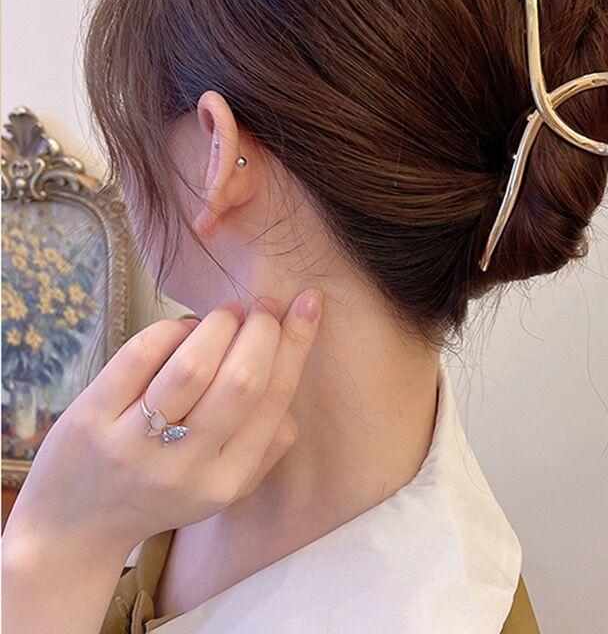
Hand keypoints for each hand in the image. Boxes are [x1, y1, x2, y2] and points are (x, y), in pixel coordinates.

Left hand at [3, 289, 322, 555]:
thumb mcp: (223, 487)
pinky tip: (183, 327)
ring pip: (192, 366)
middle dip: (262, 330)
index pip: (275, 400)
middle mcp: (185, 467)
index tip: (308, 303)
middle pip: (241, 381)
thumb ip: (267, 444)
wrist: (74, 529)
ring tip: (228, 313)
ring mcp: (135, 443)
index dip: (297, 343)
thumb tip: (291, 374)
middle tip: (263, 307)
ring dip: (219, 324)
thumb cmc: (160, 495)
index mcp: (227, 480)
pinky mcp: (92, 419)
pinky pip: (141, 356)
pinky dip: (171, 328)